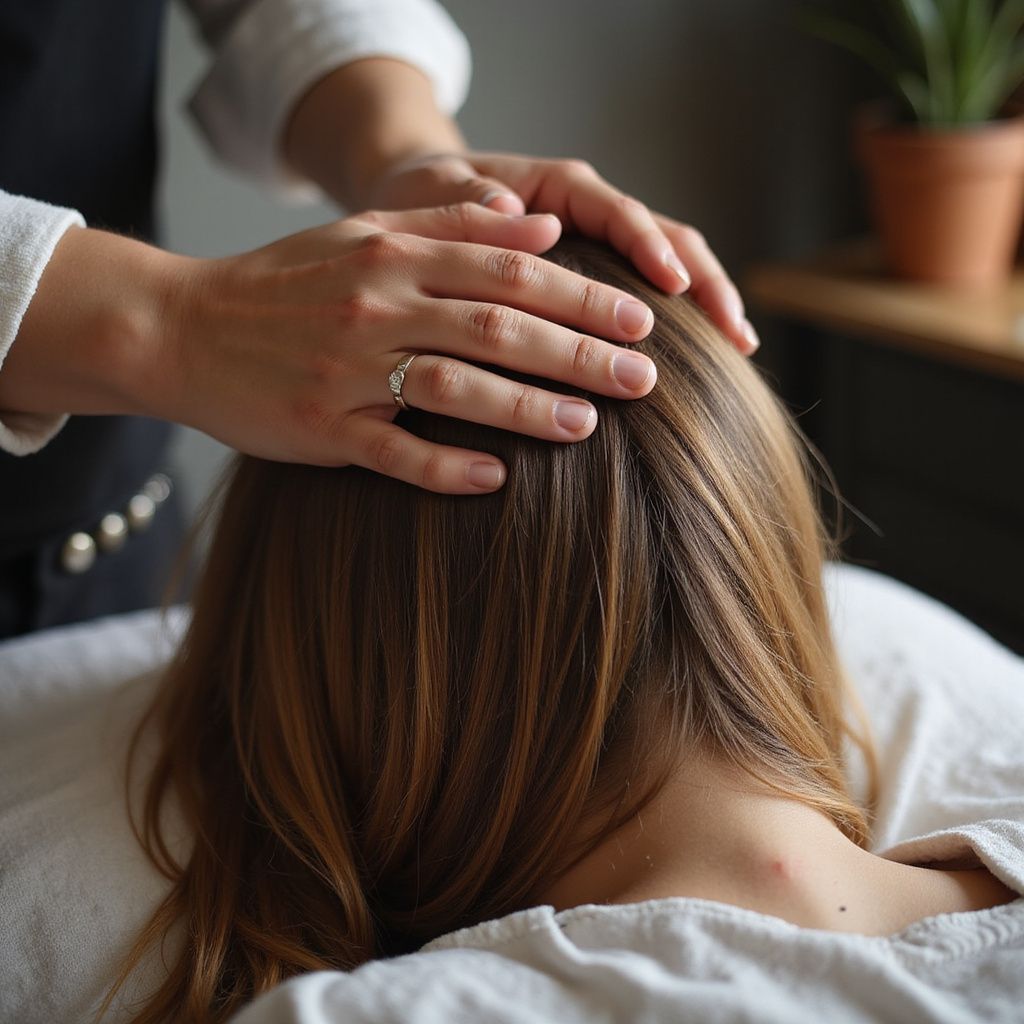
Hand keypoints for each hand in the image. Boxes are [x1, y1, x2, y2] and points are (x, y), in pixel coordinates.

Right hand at [13, 206, 652, 492]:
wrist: (181, 326)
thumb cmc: (285, 284)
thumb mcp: (363, 233)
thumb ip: (452, 225)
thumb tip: (541, 225)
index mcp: (393, 255)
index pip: (508, 271)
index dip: (581, 294)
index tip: (641, 318)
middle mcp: (377, 306)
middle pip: (497, 325)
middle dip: (579, 351)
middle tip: (644, 378)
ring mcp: (349, 371)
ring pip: (455, 386)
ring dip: (527, 407)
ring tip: (589, 426)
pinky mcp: (322, 429)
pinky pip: (393, 452)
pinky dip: (445, 464)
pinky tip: (497, 476)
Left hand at [368, 151, 758, 354]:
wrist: (418, 199)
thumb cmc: (422, 194)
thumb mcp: (433, 192)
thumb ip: (467, 203)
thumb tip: (512, 209)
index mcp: (556, 188)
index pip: (619, 215)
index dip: (651, 250)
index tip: (674, 287)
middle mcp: (589, 214)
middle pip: (665, 240)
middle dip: (704, 285)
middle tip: (735, 335)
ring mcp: (597, 246)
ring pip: (668, 267)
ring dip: (705, 304)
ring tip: (738, 350)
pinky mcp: (593, 277)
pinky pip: (644, 294)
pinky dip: (678, 321)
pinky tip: (706, 357)